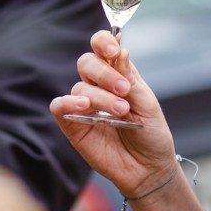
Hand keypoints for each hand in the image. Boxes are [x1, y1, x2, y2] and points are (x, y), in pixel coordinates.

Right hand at [50, 30, 176, 195]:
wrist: (149, 168)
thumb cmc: (150, 133)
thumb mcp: (147, 103)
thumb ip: (131, 79)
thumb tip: (121, 50)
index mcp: (118, 74)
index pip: (102, 47)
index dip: (103, 42)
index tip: (114, 51)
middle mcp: (98, 86)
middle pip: (87, 62)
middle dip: (105, 73)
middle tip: (124, 91)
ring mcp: (84, 105)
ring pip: (80, 86)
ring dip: (101, 96)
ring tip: (121, 112)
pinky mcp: (73, 125)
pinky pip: (59, 106)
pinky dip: (68, 102)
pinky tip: (83, 106)